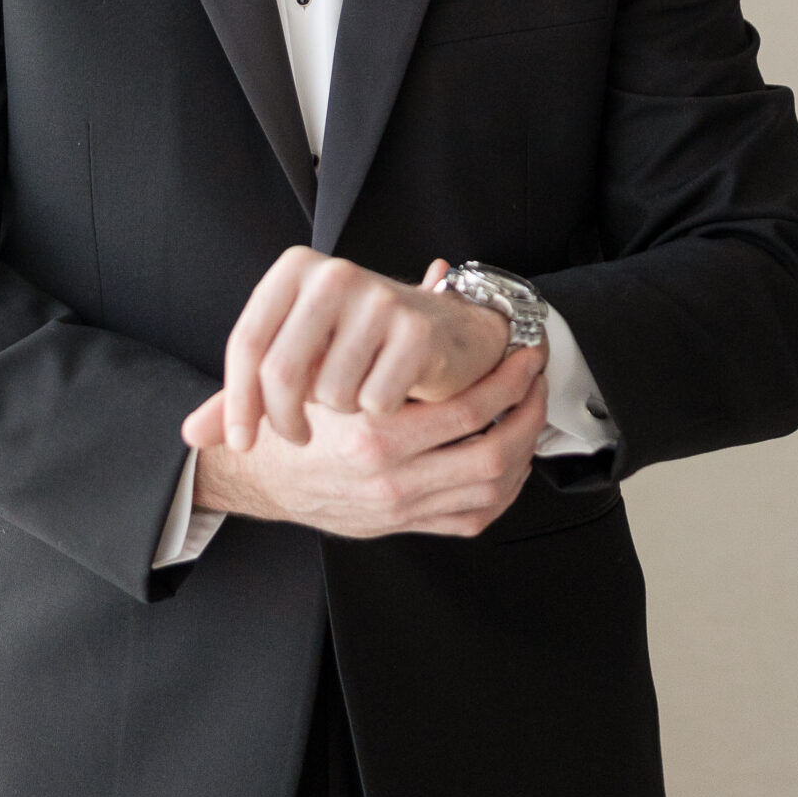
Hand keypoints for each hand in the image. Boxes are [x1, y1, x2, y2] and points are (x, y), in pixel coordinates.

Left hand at [181, 248, 522, 453]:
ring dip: (337, 412)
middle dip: (283, 422)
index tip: (241, 444)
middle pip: (281, 371)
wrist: (444, 333)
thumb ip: (241, 394)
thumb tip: (190, 435)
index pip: (246, 342)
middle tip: (297, 437)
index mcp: (295, 269)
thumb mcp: (295, 361)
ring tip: (353, 395)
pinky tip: (388, 393)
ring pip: (329, 391)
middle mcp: (334, 273)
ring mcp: (379, 298)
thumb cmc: (355, 347)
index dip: (237, 402)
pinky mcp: (417, 331)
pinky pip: (374, 400)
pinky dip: (376, 411)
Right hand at [188, 347, 548, 539]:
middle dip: (527, 416)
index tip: (522, 356)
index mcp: (373, 435)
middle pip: (491, 454)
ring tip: (531, 414)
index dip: (507, 383)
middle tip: (536, 383)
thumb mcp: (325, 365)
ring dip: (523, 451)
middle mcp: (392, 478)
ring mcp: (402, 508)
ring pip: (490, 489)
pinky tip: (512, 462)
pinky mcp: (406, 526)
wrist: (261, 477)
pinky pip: (474, 517)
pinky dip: (504, 492)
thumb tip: (439, 269)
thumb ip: (385, 318)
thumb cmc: (295, 415)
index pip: (465, 411)